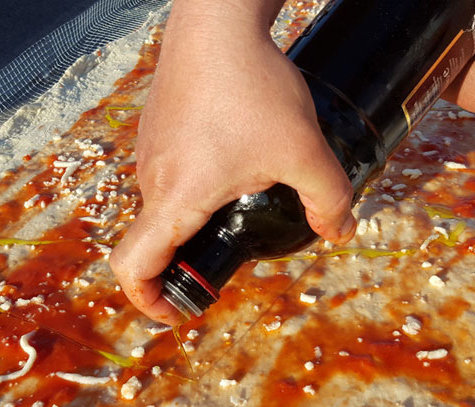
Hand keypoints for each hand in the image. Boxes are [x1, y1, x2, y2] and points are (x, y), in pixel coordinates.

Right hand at [110, 1, 353, 323]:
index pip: (133, 267)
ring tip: (246, 198)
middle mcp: (151, 179)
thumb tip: (342, 230)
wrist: (217, 19)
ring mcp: (149, 150)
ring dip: (195, 218)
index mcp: (176, 199)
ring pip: (164, 203)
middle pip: (155, 240)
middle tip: (238, 253)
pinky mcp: (157, 126)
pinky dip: (194, 184)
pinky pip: (169, 171)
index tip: (179, 310)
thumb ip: (329, 198)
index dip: (148, 301)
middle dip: (190, 261)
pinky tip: (237, 158)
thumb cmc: (252, 86)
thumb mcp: (303, 150)